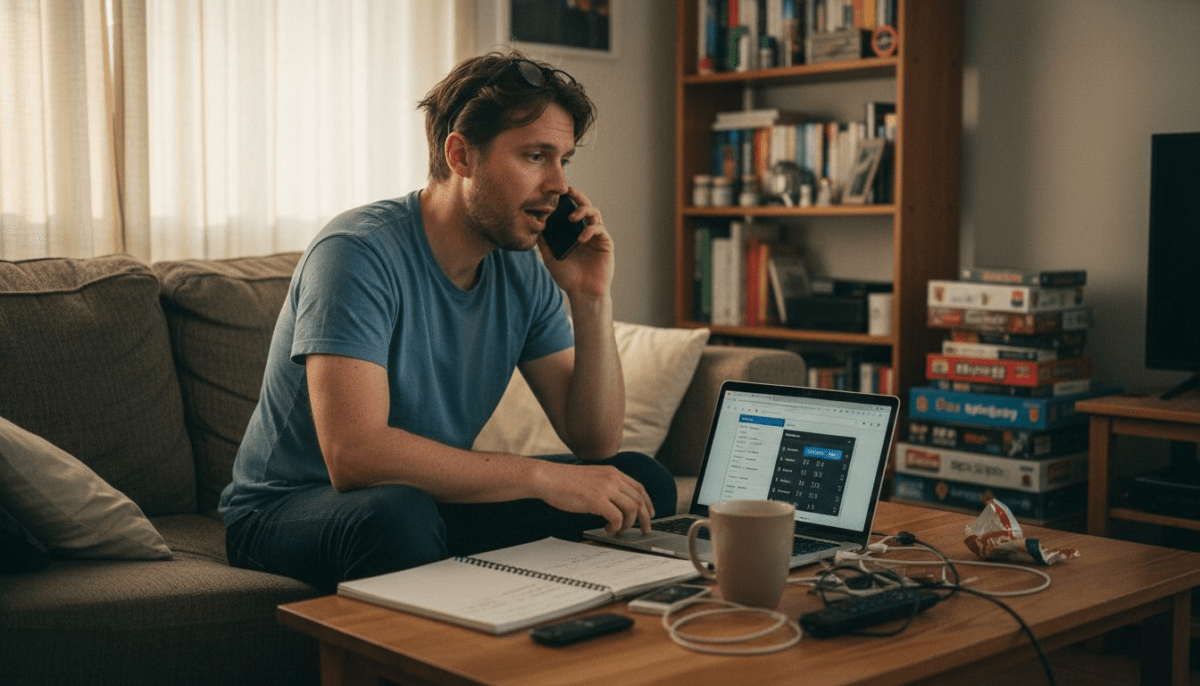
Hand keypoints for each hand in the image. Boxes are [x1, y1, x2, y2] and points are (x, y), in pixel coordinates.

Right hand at [534, 461, 653, 534]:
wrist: (548, 478)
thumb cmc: (564, 481)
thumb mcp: (591, 477)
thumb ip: (606, 485)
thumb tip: (616, 503)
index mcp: (613, 472)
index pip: (639, 488)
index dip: (647, 502)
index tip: (649, 513)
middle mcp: (613, 479)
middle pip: (639, 499)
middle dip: (645, 517)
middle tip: (645, 529)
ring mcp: (606, 489)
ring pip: (632, 509)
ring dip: (629, 524)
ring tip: (620, 530)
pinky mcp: (597, 501)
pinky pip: (617, 518)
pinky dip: (616, 527)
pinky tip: (608, 529)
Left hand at [537, 189, 612, 299]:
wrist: (582, 293)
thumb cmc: (567, 276)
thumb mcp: (550, 257)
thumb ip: (543, 241)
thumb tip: (534, 224)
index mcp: (572, 232)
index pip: (569, 210)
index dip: (565, 200)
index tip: (555, 192)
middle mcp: (585, 230)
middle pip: (584, 206)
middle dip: (577, 196)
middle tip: (567, 190)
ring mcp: (596, 236)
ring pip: (594, 213)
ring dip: (583, 210)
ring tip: (572, 218)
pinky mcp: (605, 243)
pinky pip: (599, 229)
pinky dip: (589, 230)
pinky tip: (580, 238)